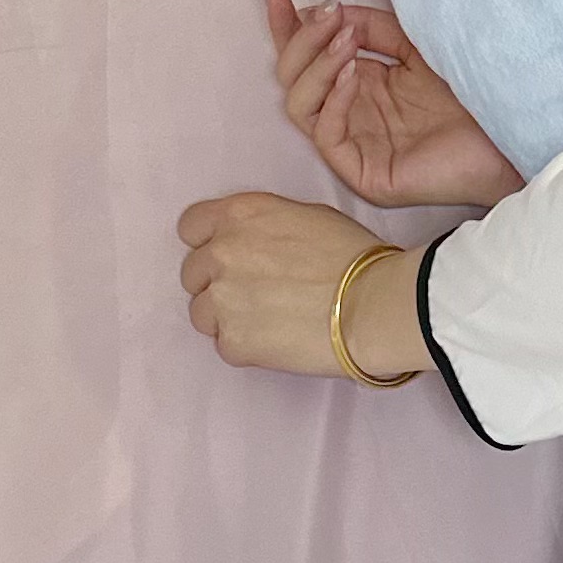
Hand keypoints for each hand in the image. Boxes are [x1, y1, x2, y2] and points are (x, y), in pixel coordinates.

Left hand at [175, 189, 433, 381]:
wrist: (372, 304)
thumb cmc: (354, 258)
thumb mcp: (308, 216)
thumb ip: (265, 226)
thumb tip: (258, 243)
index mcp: (239, 215)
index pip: (191, 227)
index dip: (207, 243)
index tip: (227, 257)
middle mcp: (221, 252)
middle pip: (192, 274)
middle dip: (217, 283)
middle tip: (255, 295)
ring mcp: (222, 299)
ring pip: (201, 314)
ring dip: (226, 318)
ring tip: (266, 323)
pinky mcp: (233, 341)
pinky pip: (225, 346)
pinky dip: (246, 347)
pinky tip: (277, 341)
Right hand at [265, 0, 521, 211]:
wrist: (509, 132)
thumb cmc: (473, 91)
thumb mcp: (415, 44)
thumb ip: (372, 27)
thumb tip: (328, 11)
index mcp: (359, 85)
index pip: (307, 55)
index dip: (286, 24)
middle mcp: (350, 114)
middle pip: (292, 77)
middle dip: (301, 39)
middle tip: (329, 15)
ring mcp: (354, 145)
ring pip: (298, 104)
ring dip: (316, 65)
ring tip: (347, 41)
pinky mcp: (363, 173)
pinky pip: (325, 133)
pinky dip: (333, 98)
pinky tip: (354, 74)